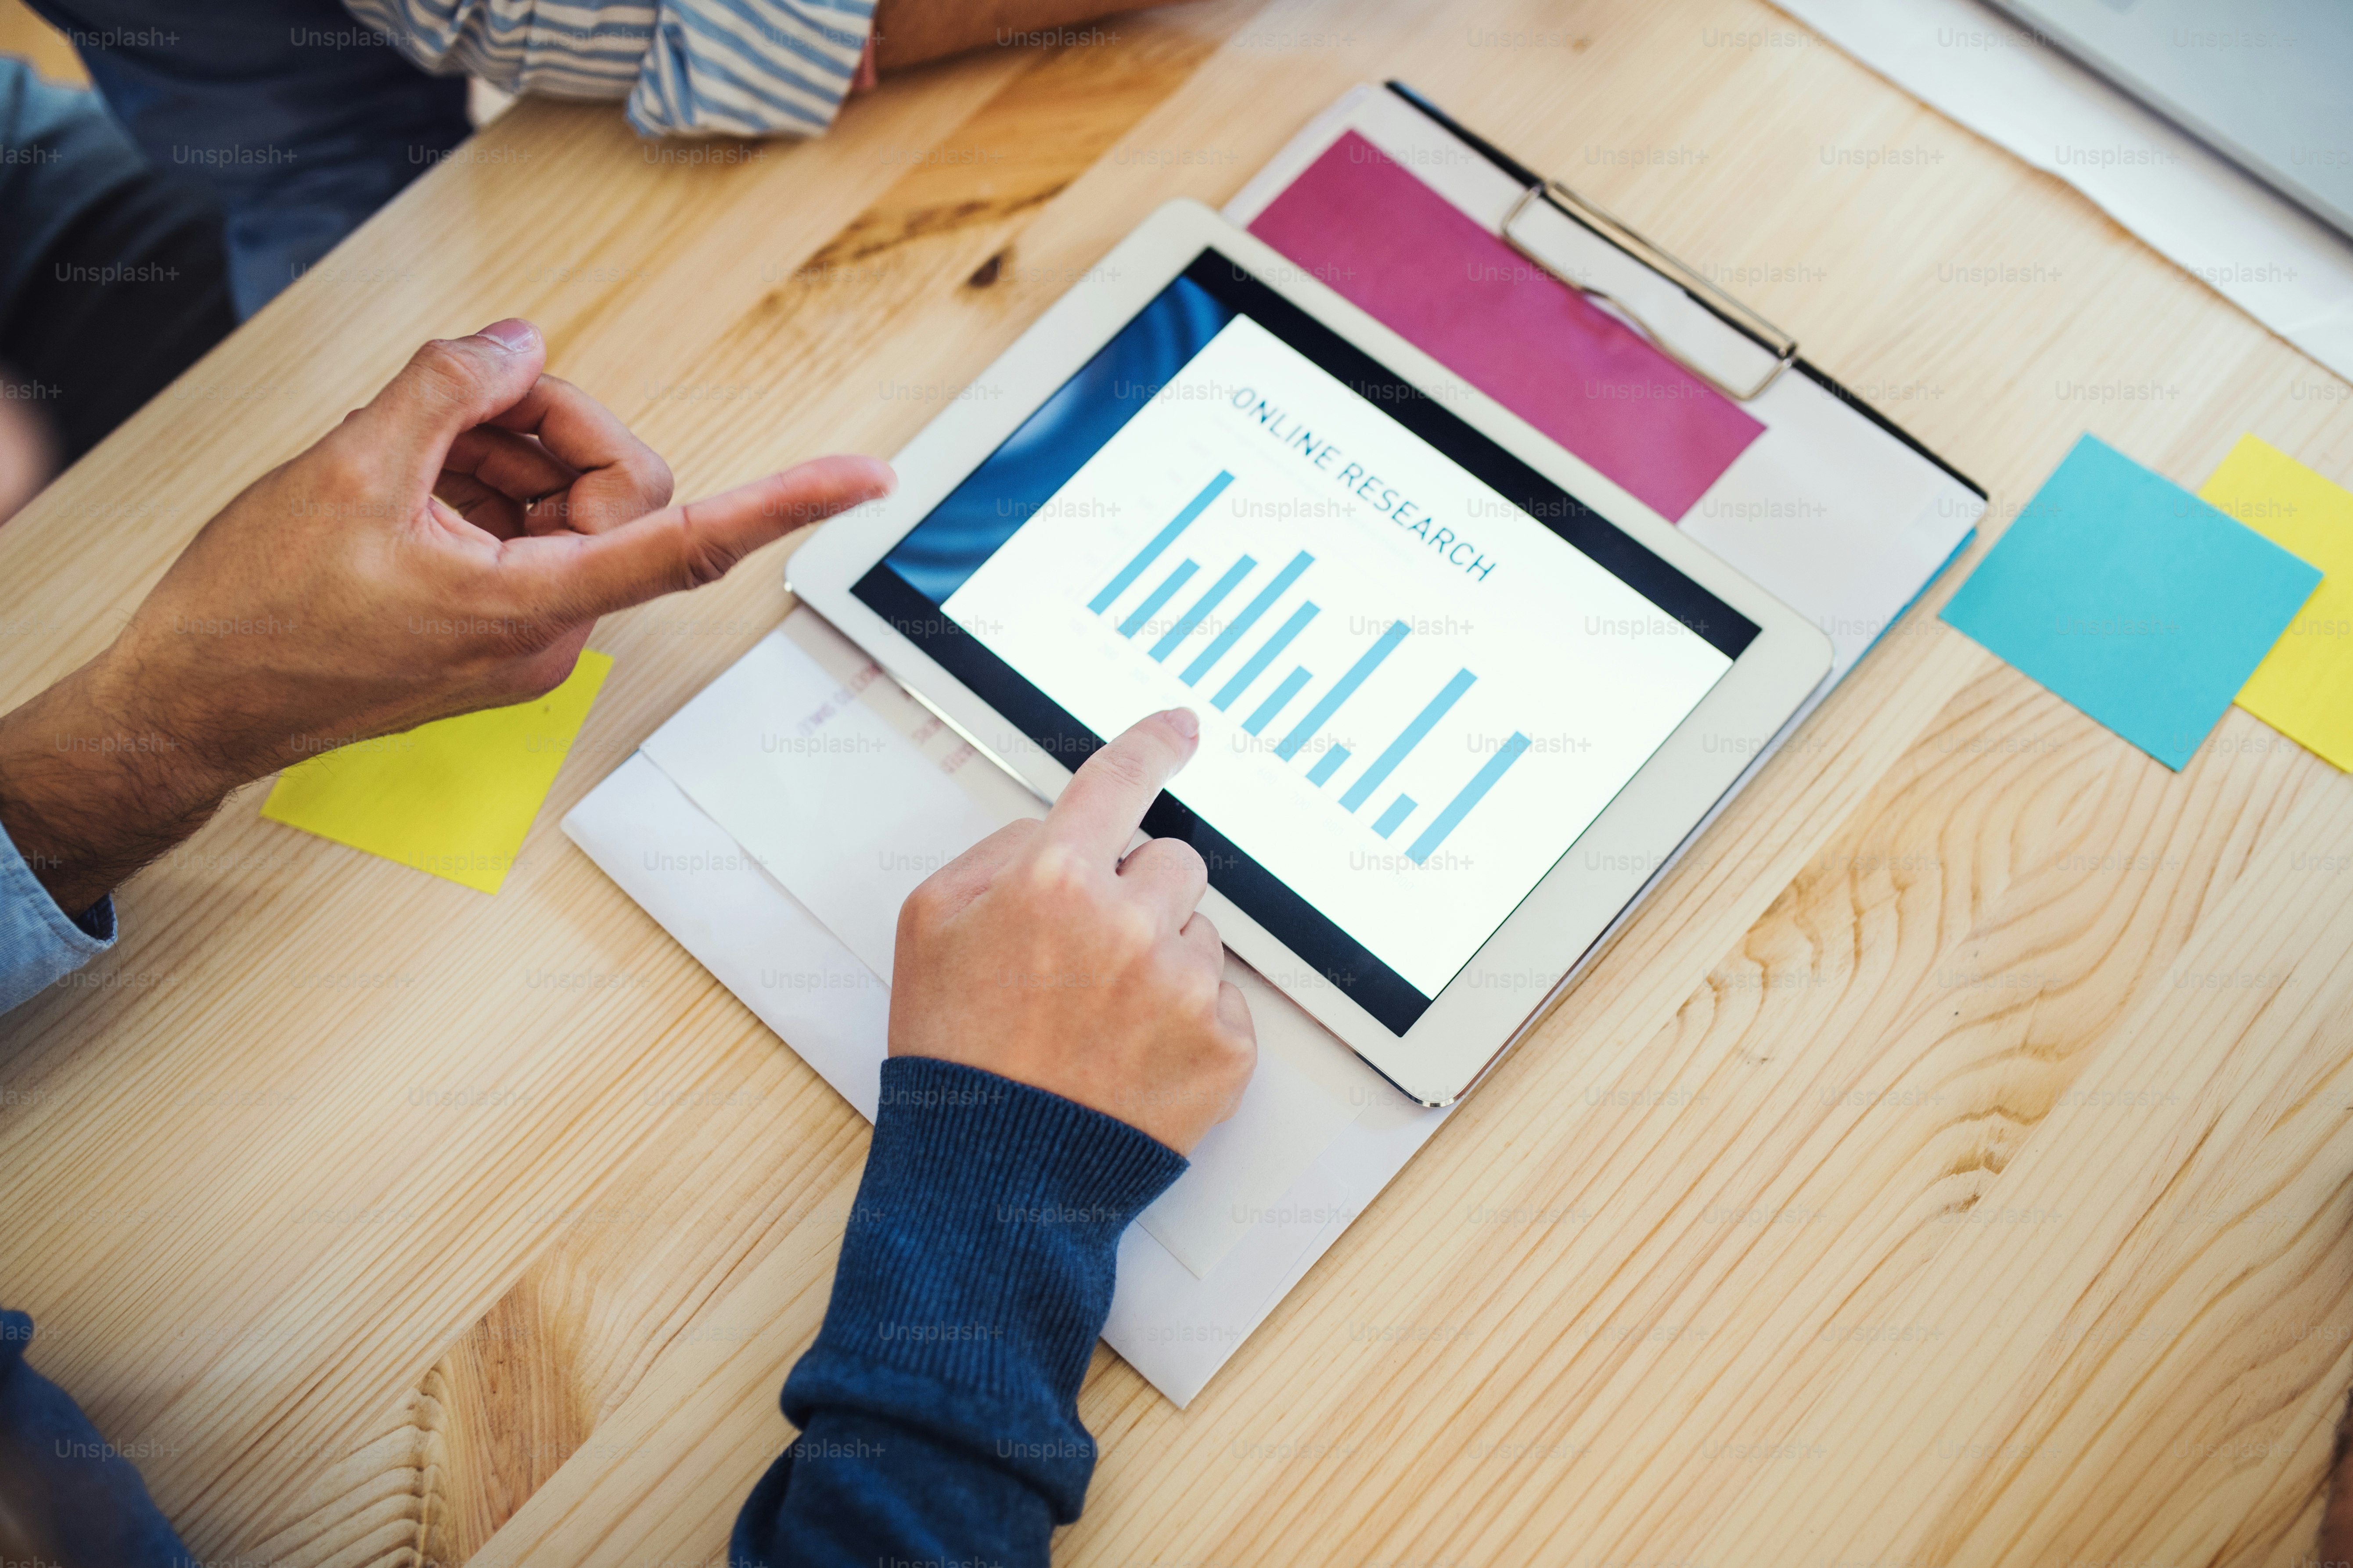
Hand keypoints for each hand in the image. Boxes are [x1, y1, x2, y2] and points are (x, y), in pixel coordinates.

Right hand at [0, 319, 893, 914]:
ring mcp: (523, 631)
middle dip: (548, 425)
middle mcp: (550, 629)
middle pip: (616, 488)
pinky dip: (477, 484)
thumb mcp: (346, 468)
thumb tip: (522, 340)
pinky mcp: (491, 623)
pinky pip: (523, 528)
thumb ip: (449, 390)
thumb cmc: (257, 613)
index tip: (868, 477)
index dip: (787, 503)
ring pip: (565, 500)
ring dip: (499, 450)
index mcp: (534, 607)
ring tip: (406, 451)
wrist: (191, 703)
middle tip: (463, 396)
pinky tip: (408, 480)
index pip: (689, 539)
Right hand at [886, 708, 1257, 1154]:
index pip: (1121, 780)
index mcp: (1056, 880)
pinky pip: (1223, 998)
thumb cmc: (956, 1050)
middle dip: (1138, 893)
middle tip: (1090, 954)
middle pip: (1174, 861)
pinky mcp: (1225, 1048)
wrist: (994, 1179)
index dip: (1156, 744)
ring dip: (1163, 956)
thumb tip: (1064, 829)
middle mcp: (1131, 925)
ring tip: (1103, 1018)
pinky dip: (1188, 1019)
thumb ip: (1002, 852)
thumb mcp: (930, 925)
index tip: (1183, 728)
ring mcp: (1185, 988)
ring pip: (1200, 931)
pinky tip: (1135, 1055)